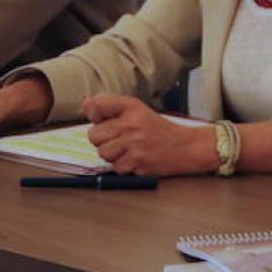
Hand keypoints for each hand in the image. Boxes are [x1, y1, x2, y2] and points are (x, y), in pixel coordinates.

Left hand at [83, 94, 215, 176]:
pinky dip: (124, 167)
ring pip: (103, 153)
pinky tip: (136, 160)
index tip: (105, 120)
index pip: (98, 104)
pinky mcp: (138, 162)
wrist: (186, 147)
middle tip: (120, 140)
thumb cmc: (158, 130)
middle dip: (103, 140)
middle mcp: (132, 123)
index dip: (96, 115)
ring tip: (128, 151)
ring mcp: (135, 144)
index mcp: (131, 107)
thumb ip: (109, 108)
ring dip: (112, 155)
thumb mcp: (137, 111)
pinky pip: (116, 168)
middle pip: (94, 135)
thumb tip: (85, 103)